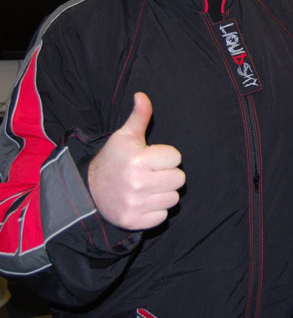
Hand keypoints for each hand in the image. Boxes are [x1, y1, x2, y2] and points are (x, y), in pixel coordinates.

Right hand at [88, 92, 185, 229]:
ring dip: (164, 193)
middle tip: (152, 173)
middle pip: (179, 179)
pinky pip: (162, 216)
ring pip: (173, 198)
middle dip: (168, 174)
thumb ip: (139, 116)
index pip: (176, 158)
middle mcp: (137, 183)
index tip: (152, 157)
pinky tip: (143, 201)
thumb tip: (142, 95)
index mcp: (138, 160)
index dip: (166, 156)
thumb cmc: (114, 159)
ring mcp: (135, 204)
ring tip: (148, 187)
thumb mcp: (125, 136)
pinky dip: (155, 210)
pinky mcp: (134, 221)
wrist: (89, 190)